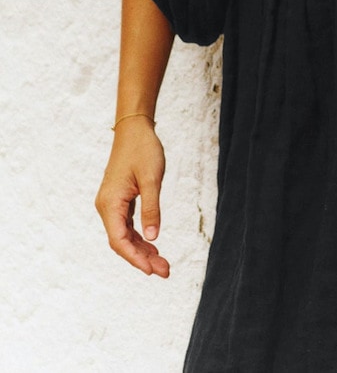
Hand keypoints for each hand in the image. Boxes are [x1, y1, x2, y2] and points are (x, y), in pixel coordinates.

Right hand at [95, 119, 169, 277]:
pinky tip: (153, 246)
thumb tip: (153, 238)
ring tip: (163, 264)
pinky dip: (139, 237)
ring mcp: (111, 204)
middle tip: (166, 271)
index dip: (135, 258)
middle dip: (142, 259)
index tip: (152, 270)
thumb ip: (152, 208)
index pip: (119, 240)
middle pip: (121, 242)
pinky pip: (126, 225)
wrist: (134, 129)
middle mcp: (106, 207)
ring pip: (124, 235)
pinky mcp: (119, 200)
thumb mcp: (151, 178)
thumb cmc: (143, 149)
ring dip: (142, 250)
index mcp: (110, 203)